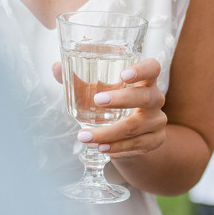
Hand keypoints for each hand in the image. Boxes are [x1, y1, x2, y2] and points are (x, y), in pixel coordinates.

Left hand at [52, 57, 166, 158]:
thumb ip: (78, 81)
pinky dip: (117, 147)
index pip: (152, 68)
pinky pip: (137, 145)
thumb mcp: (98, 92)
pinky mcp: (155, 140)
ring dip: (109, 132)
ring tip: (86, 136)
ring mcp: (157, 121)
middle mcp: (155, 99)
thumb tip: (56, 67)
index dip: (142, 70)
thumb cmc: (114, 107)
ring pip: (136, 126)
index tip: (123, 75)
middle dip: (121, 100)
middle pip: (145, 97)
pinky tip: (102, 148)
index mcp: (145, 80)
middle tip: (97, 101)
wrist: (132, 137)